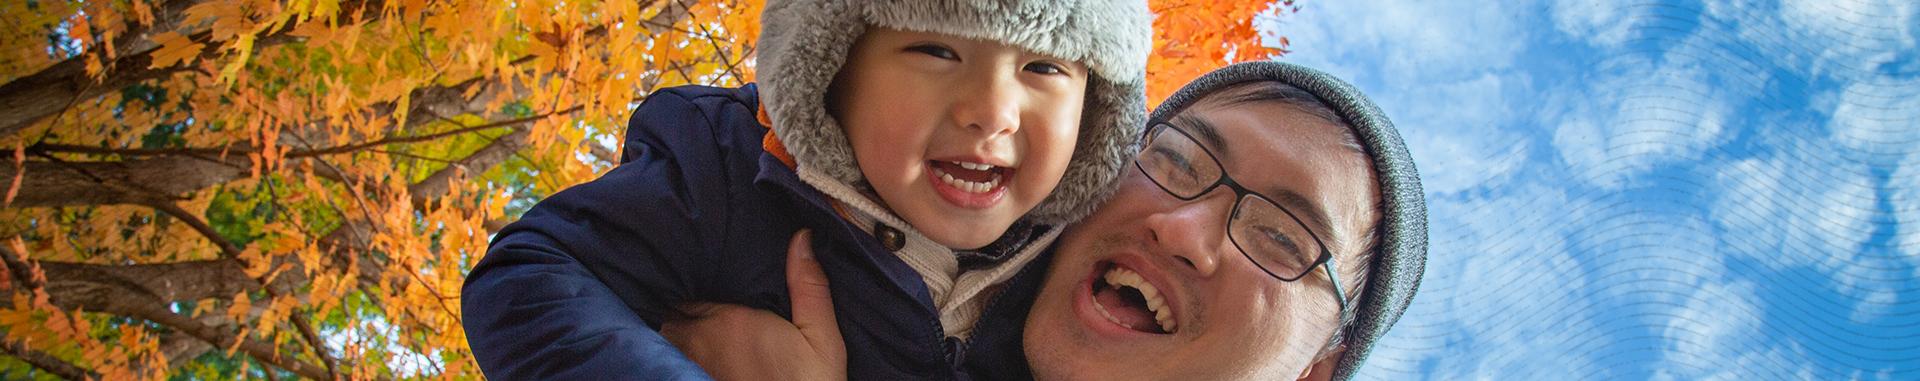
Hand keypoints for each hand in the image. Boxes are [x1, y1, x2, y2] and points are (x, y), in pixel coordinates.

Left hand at [661, 230, 846, 380]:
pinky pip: (667, 361)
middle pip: (672, 313)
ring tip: (687, 325)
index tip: (700, 275)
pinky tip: (686, 354)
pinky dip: (670, 354)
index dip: (693, 283)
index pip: (691, 290)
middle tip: (689, 296)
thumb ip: (809, 287)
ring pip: (665, 337)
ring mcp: (689, 366)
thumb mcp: (821, 337)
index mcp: (727, 320)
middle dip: (678, 305)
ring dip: (671, 329)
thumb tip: (802, 238)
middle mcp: (697, 341)